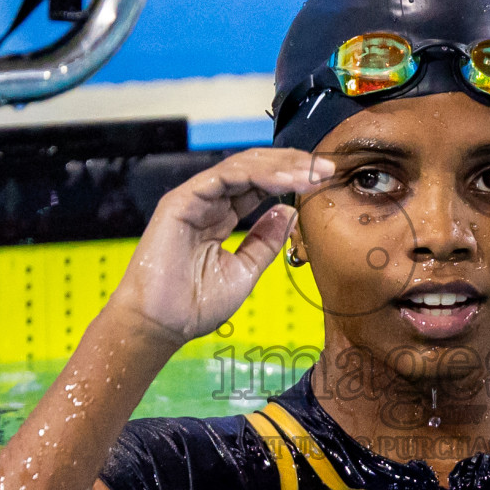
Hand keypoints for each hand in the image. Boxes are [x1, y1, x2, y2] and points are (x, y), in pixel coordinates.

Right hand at [110, 148, 333, 344]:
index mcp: (220, 217)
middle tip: (327, 168)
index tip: (326, 181)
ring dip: (281, 166)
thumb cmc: (195, 305)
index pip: (259, 186)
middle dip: (293, 165)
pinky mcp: (182, 199)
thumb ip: (265, 241)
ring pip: (242, 166)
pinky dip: (258, 175)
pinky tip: (285, 180)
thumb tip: (289, 211)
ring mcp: (194, 198)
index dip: (292, 179)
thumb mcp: (245, 271)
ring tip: (312, 173)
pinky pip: (224, 176)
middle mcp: (208, 202)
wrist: (161, 325)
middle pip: (255, 169)